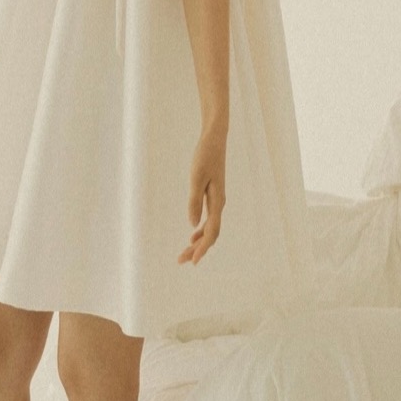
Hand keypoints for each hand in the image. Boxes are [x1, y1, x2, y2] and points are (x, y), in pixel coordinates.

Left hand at [178, 126, 226, 264]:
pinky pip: (209, 220)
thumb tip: (192, 224)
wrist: (215, 140)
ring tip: (185, 254)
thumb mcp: (196, 177)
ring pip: (210, 228)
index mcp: (217, 201)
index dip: (202, 248)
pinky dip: (201, 230)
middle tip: (181, 261)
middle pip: (211, 234)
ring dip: (198, 242)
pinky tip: (192, 235)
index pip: (211, 231)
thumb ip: (194, 201)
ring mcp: (217, 200)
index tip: (193, 261)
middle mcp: (219, 204)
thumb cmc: (205, 156)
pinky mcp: (213, 195)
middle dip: (197, 249)